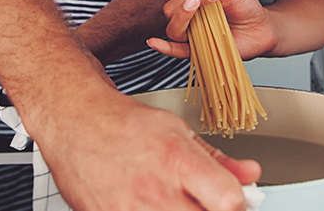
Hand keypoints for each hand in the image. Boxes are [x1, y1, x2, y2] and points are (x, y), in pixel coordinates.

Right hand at [41, 91, 260, 210]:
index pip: (229, 201)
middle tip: (205, 204)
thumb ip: (216, 159)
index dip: (238, 204)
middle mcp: (154, 191)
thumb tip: (250, 175)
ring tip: (175, 203)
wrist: (73, 122)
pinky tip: (150, 207)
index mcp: (177, 161)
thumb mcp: (177, 131)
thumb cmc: (123, 124)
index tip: (235, 201)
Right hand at [147, 0, 275, 59]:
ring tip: (201, 3)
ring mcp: (192, 35)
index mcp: (190, 0)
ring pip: (173, 27)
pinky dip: (164, 47)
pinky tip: (155, 42)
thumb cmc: (245, 9)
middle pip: (169, 8)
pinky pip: (177, 51)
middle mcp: (188, 17)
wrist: (261, 28)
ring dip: (184, 14)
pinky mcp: (198, 51)